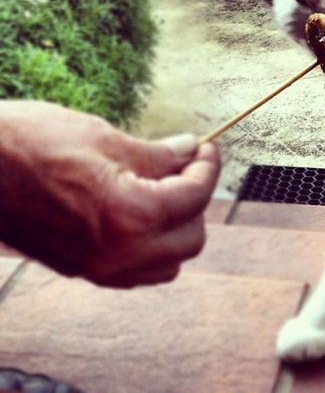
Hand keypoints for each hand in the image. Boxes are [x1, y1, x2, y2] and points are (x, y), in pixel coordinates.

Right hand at [0, 101, 219, 287]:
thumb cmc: (31, 143)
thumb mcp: (105, 138)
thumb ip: (158, 153)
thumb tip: (191, 150)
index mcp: (129, 215)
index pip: (196, 196)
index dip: (209, 166)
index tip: (207, 148)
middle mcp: (119, 254)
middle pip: (193, 237)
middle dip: (197, 199)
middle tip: (185, 166)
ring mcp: (100, 269)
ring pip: (171, 261)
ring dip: (179, 225)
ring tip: (165, 188)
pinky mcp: (84, 271)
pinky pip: (141, 271)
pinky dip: (154, 245)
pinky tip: (142, 212)